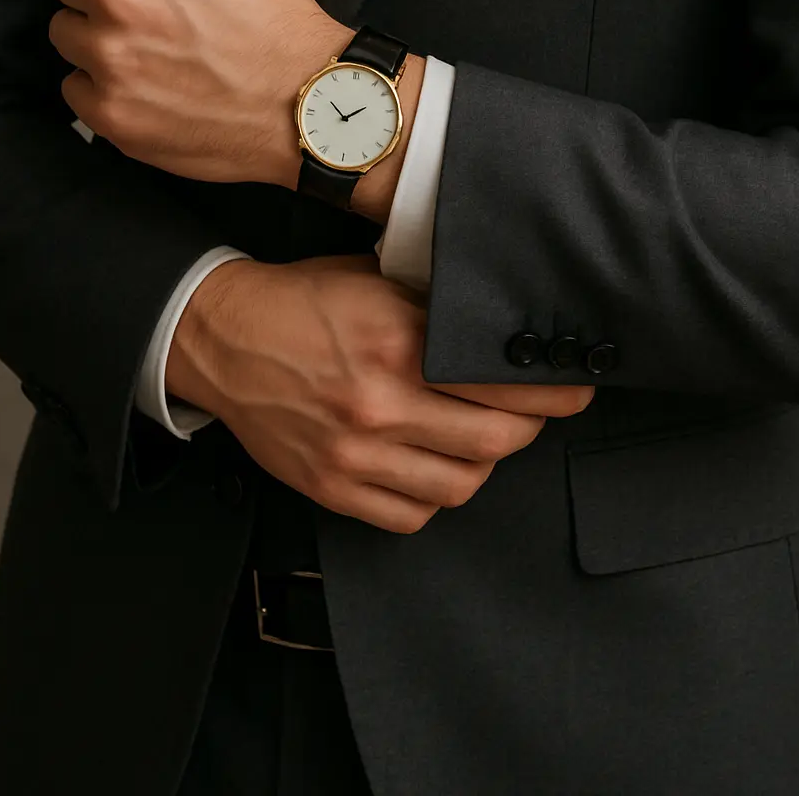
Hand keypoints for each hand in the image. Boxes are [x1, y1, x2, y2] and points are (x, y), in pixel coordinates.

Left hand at [46, 0, 350, 185]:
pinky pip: (74, 86)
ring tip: (153, 45)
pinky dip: (104, 85)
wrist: (303, 98)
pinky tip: (150, 83)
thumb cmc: (272, 10)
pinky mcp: (108, 112)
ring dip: (97, 34)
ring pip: (64, 30)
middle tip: (149, 2)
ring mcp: (108, 58)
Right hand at [166, 254, 593, 533]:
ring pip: (459, 486)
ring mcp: (354, 454)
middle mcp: (379, 405)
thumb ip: (436, 309)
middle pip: (494, 442)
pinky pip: (410, 515)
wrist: (223, 337)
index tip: (576, 389)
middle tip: (532, 413)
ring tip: (479, 439)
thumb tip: (501, 328)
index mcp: (398, 344)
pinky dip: (433, 497)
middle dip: (526, 428)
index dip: (552, 392)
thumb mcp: (376, 283)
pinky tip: (432, 467)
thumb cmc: (301, 303)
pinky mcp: (331, 487)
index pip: (500, 383)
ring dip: (482, 464)